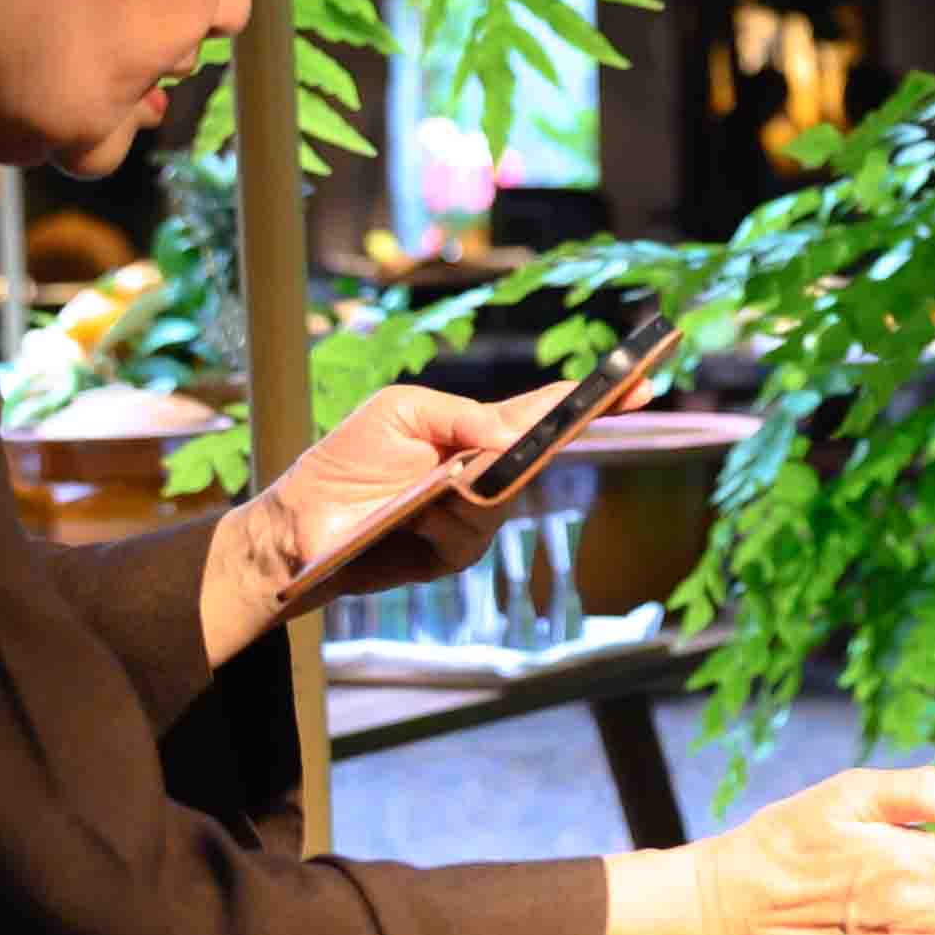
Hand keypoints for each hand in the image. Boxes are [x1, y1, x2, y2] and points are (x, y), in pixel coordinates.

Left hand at [203, 375, 643, 657]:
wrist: (299, 528)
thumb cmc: (344, 463)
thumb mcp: (399, 414)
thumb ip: (461, 416)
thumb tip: (512, 433)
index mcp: (473, 431)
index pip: (544, 413)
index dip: (593, 399)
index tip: (636, 380)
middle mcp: (483, 474)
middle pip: (540, 454)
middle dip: (553, 437)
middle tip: (556, 423)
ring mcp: (474, 518)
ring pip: (505, 496)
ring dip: (472, 484)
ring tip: (430, 483)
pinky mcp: (455, 553)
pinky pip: (473, 532)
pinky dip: (447, 518)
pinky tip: (417, 513)